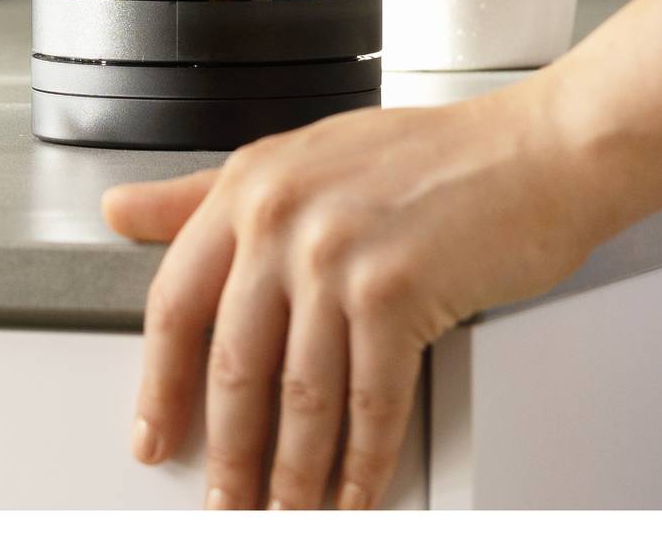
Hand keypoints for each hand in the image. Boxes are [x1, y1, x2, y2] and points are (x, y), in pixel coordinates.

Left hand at [103, 82, 607, 508]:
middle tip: (225, 504)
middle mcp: (283, 217)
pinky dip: (362, 463)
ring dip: (293, 475)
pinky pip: (368, 404)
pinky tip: (354, 493)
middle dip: (229, 453)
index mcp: (250, 184)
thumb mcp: (304, 157)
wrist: (539, 148)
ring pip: (299, 397)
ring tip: (286, 515)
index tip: (154, 437)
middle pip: (233, 365)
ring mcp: (337, 254)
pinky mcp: (396, 292)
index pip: (175, 301)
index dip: (160, 385)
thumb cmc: (435, 155)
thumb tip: (122, 210)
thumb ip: (206, 192)